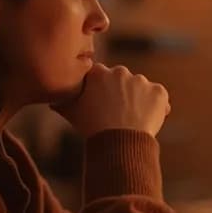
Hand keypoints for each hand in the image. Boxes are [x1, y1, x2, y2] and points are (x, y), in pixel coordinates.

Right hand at [51, 63, 170, 136]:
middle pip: (122, 82)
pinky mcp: (159, 91)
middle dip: (121, 94)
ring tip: (132, 121)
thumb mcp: (70, 112)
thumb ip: (61, 101)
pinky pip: (159, 98)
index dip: (101, 91)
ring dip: (139, 101)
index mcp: (99, 72)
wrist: (118, 140)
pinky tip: (147, 121)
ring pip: (141, 90)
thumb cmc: (91, 126)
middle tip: (117, 115)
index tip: (102, 104)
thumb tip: (52, 99)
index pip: (100, 77)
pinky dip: (157, 107)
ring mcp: (142, 81)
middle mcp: (121, 72)